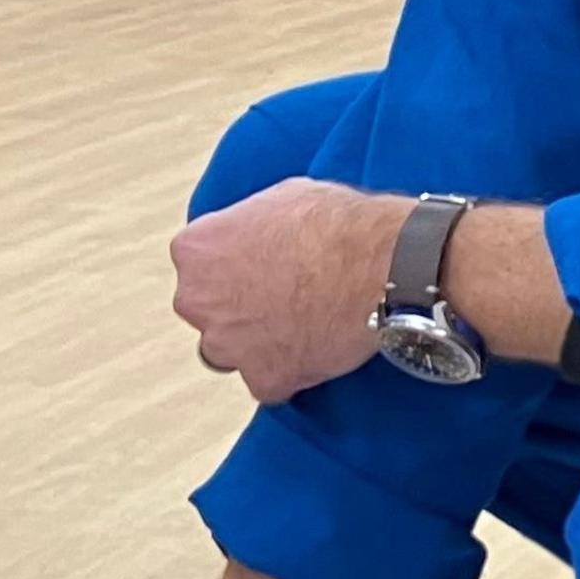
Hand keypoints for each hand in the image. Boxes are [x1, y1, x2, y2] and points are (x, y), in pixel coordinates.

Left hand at [171, 177, 407, 402]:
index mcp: (196, 250)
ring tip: (307, 325)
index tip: (265, 268)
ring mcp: (227, 344)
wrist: (383, 264)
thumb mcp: (283, 198)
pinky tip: (322, 346)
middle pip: (210, 311)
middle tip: (287, 297)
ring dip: (261, 343)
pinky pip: (271, 380)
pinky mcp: (264, 378)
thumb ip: (252, 225)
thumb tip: (259, 235)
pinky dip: (292, 370)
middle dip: (241, 308)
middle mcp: (198, 299)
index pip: (202, 266)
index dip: (239, 267)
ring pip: (233, 351)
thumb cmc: (340, 225)